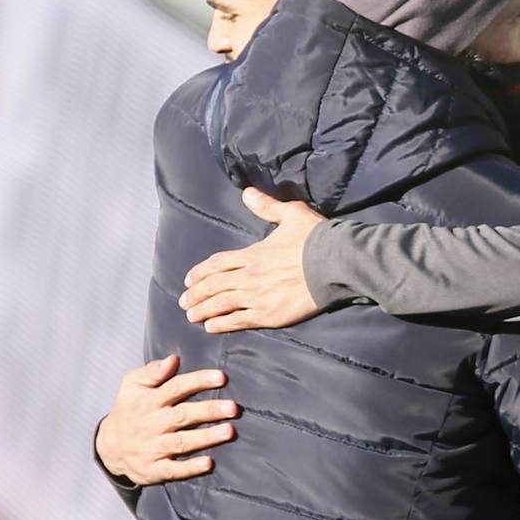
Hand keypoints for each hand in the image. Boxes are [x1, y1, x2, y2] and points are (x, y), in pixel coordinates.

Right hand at [96, 354, 237, 484]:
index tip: (221, 377)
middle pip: (183, 415)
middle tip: (233, 407)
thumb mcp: (131, 385)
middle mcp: (151, 424)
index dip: (198, 381)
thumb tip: (173, 359)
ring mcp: (152, 448)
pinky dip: (190, 468)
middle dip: (209, 411)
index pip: (175, 387)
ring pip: (182, 442)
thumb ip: (152, 372)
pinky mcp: (154, 469)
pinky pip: (173, 470)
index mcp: (148, 401)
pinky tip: (209, 463)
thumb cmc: (129, 409)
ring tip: (229, 431)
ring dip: (206, 438)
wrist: (110, 446)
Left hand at [178, 187, 323, 332]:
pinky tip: (211, 327)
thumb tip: (246, 193)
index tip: (189, 279)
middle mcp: (250, 276)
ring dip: (203, 310)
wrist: (335, 263)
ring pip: (221, 304)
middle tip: (184, 301)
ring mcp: (258, 297)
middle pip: (214, 285)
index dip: (201, 272)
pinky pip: (239, 320)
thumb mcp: (291, 213)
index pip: (218, 264)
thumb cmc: (315, 238)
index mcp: (253, 254)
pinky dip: (222, 324)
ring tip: (191, 315)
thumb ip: (266, 206)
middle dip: (196, 293)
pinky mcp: (270, 314)